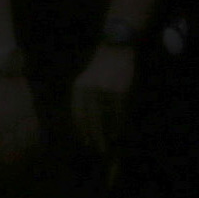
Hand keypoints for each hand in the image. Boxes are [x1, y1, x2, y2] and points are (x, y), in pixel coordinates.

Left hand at [0, 63, 39, 167]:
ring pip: (26, 145)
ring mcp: (21, 115)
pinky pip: (35, 132)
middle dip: (7, 167)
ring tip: (15, 167)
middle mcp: (8, 123)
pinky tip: (30, 150)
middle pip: (11, 153)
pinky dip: (33, 144)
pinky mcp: (31, 108)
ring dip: (21, 158)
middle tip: (2, 175)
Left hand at [70, 44, 135, 158]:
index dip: (82, 129)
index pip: (78, 113)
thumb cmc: (100, 68)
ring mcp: (106, 91)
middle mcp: (90, 90)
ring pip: (106, 118)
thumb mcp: (86, 80)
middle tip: (97, 148)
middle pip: (92, 119)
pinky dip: (118, 124)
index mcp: (79, 87)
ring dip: (107, 132)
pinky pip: (118, 112)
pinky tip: (117, 132)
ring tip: (108, 143)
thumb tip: (84, 121)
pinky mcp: (120, 91)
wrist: (116, 49)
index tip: (85, 141)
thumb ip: (84, 98)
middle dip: (94, 135)